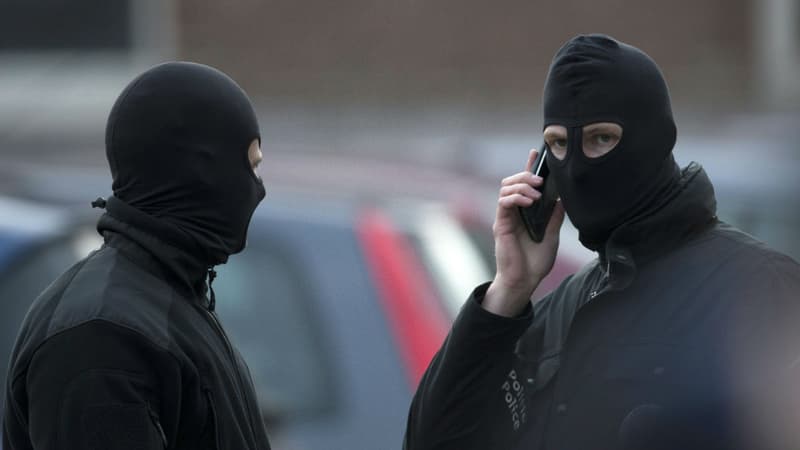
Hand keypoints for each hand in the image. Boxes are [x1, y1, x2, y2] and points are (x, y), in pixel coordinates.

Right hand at [483, 148, 565, 316]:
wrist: (524, 281)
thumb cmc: (536, 262)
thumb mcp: (552, 235)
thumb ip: (555, 216)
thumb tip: (562, 197)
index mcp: (525, 212)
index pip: (525, 184)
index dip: (529, 167)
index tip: (536, 152)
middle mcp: (513, 211)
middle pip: (511, 180)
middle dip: (525, 174)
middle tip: (540, 180)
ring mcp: (505, 217)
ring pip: (506, 187)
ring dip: (522, 185)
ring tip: (536, 193)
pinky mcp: (501, 224)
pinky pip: (503, 202)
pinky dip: (516, 197)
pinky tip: (529, 202)